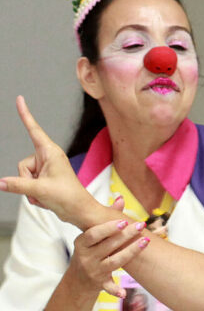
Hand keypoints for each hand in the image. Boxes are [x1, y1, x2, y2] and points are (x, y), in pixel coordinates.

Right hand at [0, 96, 99, 227]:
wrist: (80, 211)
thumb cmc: (68, 198)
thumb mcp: (40, 191)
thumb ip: (17, 185)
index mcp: (51, 152)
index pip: (34, 130)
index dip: (25, 114)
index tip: (20, 98)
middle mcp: (47, 157)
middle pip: (22, 165)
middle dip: (27, 181)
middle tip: (44, 190)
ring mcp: (45, 168)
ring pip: (23, 177)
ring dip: (31, 190)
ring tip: (47, 195)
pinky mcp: (44, 179)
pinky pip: (27, 185)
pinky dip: (33, 195)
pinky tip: (46, 199)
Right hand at [69, 203, 150, 298]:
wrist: (78, 280)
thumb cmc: (89, 251)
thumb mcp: (92, 236)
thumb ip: (106, 218)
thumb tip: (120, 199)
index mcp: (82, 243)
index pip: (94, 234)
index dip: (108, 228)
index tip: (123, 221)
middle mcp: (86, 257)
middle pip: (108, 245)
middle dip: (125, 235)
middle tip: (140, 225)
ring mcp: (93, 271)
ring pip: (114, 262)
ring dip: (130, 252)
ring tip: (146, 241)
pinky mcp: (99, 283)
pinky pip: (108, 287)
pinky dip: (115, 290)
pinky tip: (124, 293)